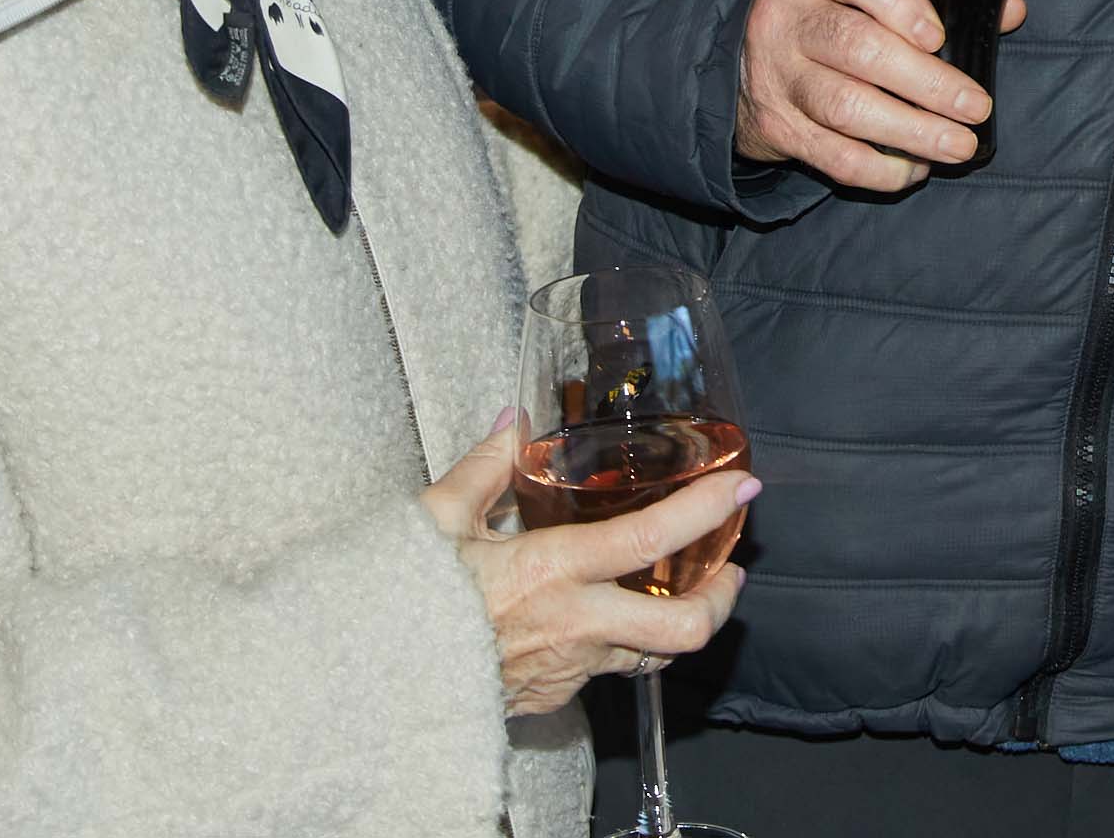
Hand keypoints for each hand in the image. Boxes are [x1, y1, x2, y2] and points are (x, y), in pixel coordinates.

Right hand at [424, 412, 754, 717]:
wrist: (372, 683)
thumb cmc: (401, 600)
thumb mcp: (436, 520)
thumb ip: (483, 466)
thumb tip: (511, 420)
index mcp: (553, 569)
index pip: (654, 539)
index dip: (706, 511)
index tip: (741, 487)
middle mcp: (577, 623)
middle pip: (683, 626)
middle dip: (722, 596)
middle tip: (730, 567)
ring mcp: (571, 666)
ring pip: (653, 655)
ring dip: (679, 623)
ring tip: (685, 590)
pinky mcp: (555, 693)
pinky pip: (608, 669)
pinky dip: (624, 642)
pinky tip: (612, 617)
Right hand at [732, 0, 1023, 190]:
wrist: (740, 53)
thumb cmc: (828, 11)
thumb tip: (1008, 10)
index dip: (898, 1)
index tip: (939, 36)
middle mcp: (787, 19)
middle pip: (856, 48)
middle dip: (925, 82)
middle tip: (976, 108)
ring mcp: (777, 76)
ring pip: (844, 107)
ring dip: (910, 132)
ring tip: (959, 146)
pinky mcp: (776, 128)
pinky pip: (831, 156)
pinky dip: (880, 169)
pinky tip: (917, 168)